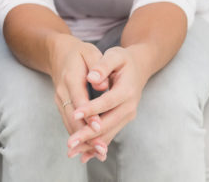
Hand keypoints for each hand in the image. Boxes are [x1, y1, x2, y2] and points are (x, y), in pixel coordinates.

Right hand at [48, 36, 107, 162]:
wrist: (58, 53)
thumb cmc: (79, 53)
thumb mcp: (89, 52)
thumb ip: (97, 66)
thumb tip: (101, 85)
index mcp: (70, 77)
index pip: (79, 98)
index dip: (88, 113)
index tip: (98, 126)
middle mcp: (62, 92)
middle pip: (72, 116)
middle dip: (86, 134)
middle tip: (100, 148)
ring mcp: (60, 100)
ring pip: (70, 123)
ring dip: (83, 139)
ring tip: (98, 153)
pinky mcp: (62, 106)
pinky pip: (70, 123)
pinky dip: (79, 136)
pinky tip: (91, 149)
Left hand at [66, 46, 148, 161]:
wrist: (138, 67)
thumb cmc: (123, 59)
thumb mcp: (115, 55)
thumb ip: (103, 65)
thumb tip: (92, 77)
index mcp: (127, 90)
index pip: (107, 102)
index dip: (92, 109)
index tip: (77, 114)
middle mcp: (129, 107)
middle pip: (108, 123)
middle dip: (88, 134)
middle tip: (70, 143)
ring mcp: (127, 115)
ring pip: (108, 133)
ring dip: (90, 143)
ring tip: (72, 151)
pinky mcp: (122, 119)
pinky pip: (109, 134)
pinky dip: (97, 144)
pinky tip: (84, 154)